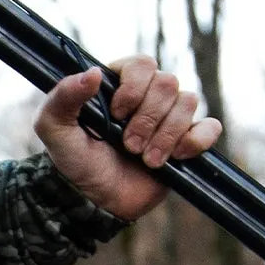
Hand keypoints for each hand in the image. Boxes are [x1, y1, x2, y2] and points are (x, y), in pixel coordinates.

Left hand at [34, 55, 221, 221]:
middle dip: (148, 118)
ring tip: (147, 159)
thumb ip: (63, 97)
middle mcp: (147, 96)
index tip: (116, 114)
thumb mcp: (53, 129)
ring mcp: (170, 117)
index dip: (134, 88)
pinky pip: (210, 127)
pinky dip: (196, 141)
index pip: (142, 64)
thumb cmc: (74, 161)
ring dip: (166, 134)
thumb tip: (92, 73)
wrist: (95, 200)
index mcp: (118, 84)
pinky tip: (176, 157)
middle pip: (168, 83)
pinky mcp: (188, 141)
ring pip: (189, 102)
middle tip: (128, 145)